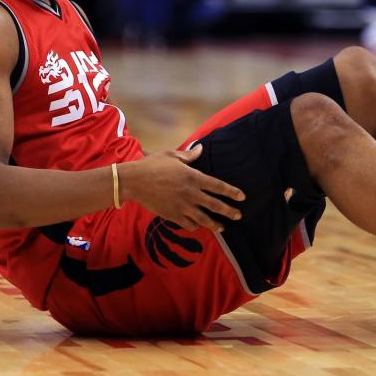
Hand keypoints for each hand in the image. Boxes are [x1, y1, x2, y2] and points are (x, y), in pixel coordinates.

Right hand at [121, 145, 244, 231]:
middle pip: (215, 205)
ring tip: (222, 227)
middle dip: (229, 211)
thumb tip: (200, 148)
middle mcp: (190, 193)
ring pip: (203, 218)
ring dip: (215, 224)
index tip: (242, 197)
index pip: (217, 186)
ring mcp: (182, 206)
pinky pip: (188, 224)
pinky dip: (195, 226)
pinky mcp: (172, 215)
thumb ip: (189, 155)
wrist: (134, 181)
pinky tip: (198, 226)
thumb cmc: (152, 165)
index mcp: (192, 177)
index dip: (231, 191)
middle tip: (238, 215)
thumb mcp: (172, 155)